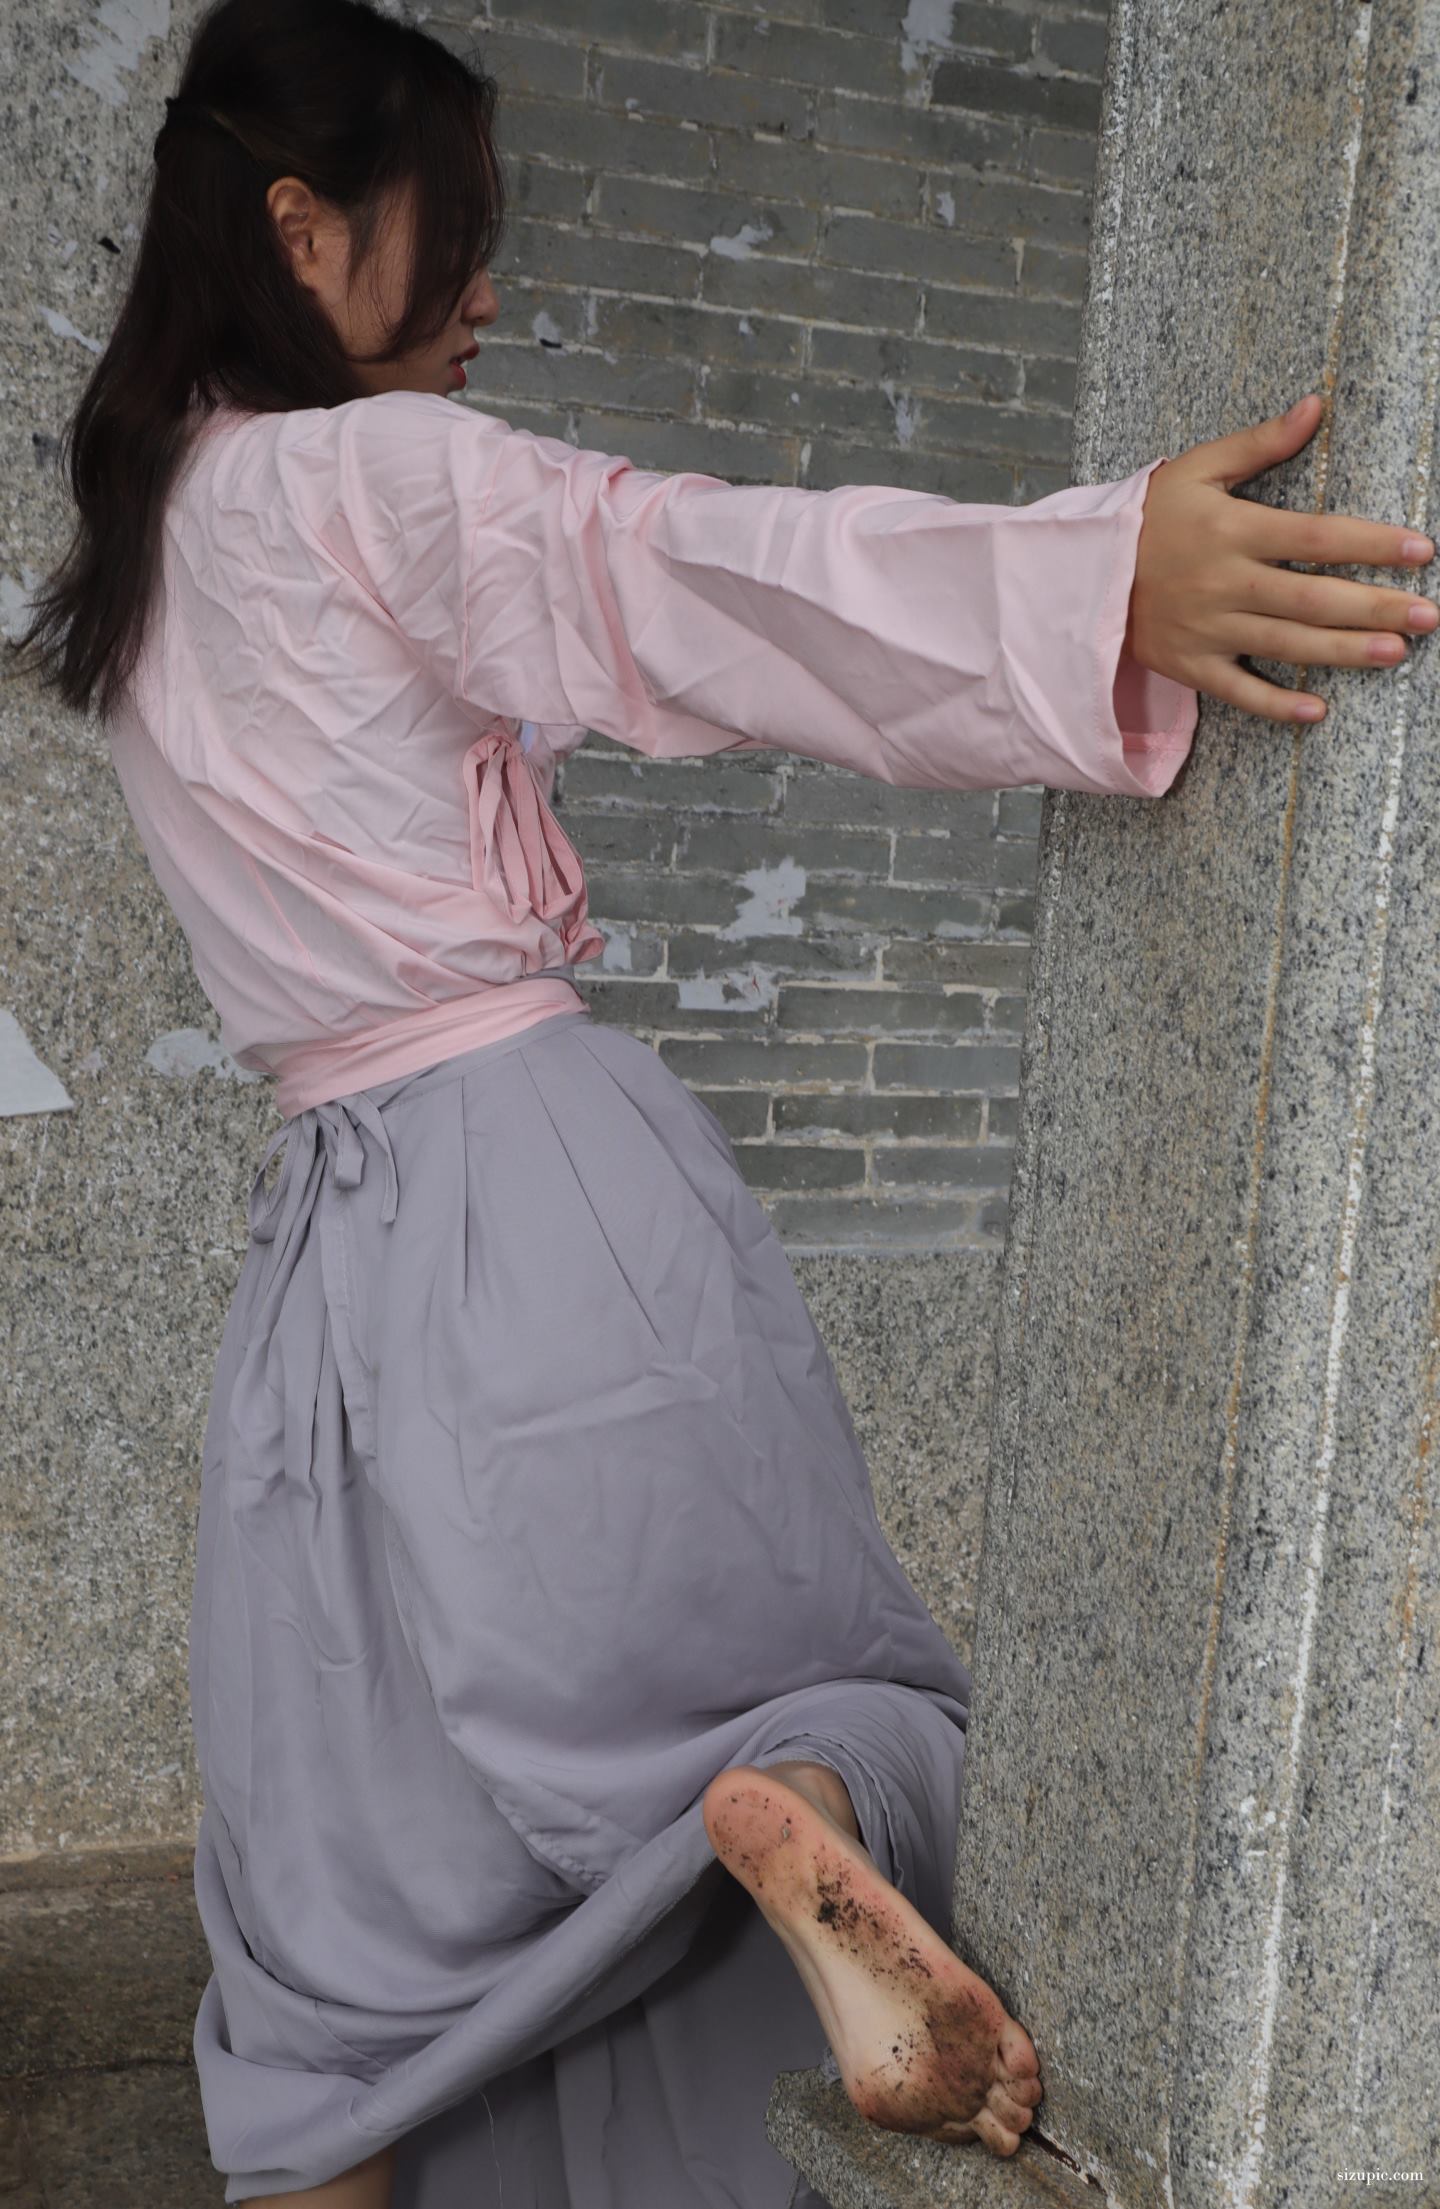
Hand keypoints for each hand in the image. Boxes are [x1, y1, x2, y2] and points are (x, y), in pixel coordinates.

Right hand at [1125, 392, 1437, 722]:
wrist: (1078, 573)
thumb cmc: (1145, 517)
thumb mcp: (1196, 468)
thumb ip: (1259, 443)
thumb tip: (1315, 406)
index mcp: (1231, 530)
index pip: (1315, 537)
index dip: (1371, 545)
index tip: (1421, 550)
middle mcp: (1223, 582)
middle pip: (1311, 598)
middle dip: (1374, 607)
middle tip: (1428, 615)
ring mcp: (1206, 629)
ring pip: (1285, 645)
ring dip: (1343, 652)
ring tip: (1395, 652)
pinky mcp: (1188, 664)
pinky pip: (1236, 690)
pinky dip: (1274, 704)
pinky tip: (1317, 711)